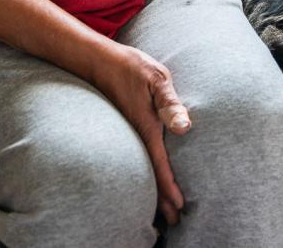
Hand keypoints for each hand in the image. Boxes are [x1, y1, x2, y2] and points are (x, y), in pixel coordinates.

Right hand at [89, 43, 190, 225]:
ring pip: (140, 171)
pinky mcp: (124, 129)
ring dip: (152, 192)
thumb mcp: (157, 78)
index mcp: (147, 127)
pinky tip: (145, 182)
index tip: (180, 208)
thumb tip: (184, 127)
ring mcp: (126, 135)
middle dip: (161, 201)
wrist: (98, 60)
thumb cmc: (132, 67)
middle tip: (175, 222)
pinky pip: (135, 160)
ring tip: (162, 212)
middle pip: (149, 176)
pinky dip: (143, 176)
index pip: (161, 166)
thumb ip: (170, 103)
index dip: (170, 189)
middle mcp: (135, 136)